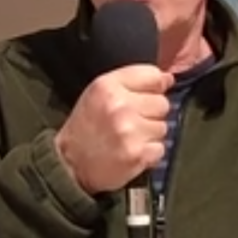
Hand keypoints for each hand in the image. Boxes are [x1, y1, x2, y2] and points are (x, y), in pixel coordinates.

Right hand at [54, 64, 173, 193]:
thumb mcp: (99, 93)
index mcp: (108, 86)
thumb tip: (168, 78)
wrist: (69, 163)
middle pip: (162, 103)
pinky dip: (149, 153)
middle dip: (150, 113)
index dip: (154, 86)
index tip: (148, 96)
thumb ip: (132, 81)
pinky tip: (132, 152)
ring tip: (129, 138)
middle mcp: (120, 106)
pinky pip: (160, 149)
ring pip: (163, 127)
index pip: (153, 75)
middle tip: (130, 122)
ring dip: (150, 135)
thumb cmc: (86, 126)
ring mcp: (130, 131)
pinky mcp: (138, 154)